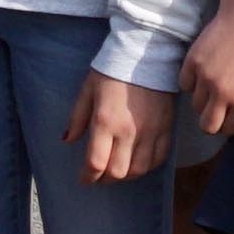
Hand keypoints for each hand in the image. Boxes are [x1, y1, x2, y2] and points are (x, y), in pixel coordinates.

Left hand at [71, 70, 179, 185]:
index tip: (84, 178)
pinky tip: (138, 161)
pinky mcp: (166, 128)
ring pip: (139, 170)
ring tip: (117, 169)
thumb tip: (67, 140)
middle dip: (105, 179)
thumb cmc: (112, 71)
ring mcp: (150, 132)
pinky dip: (147, 166)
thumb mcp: (88, 90)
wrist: (146, 54)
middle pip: (118, 172)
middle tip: (99, 175)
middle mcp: (128, 131)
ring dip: (126, 174)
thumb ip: (77, 118)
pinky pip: (159, 158)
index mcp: (105, 121)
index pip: (96, 163)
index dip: (88, 177)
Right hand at [176, 4, 233, 152]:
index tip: (227, 115)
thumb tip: (226, 120)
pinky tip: (201, 69)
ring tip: (211, 81)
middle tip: (212, 108)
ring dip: (201, 97)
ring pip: (194, 104)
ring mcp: (205, 78)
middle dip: (209, 120)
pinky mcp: (192, 63)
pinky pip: (184, 84)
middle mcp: (223, 93)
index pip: (228, 130)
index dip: (226, 124)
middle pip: (207, 126)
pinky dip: (190, 80)